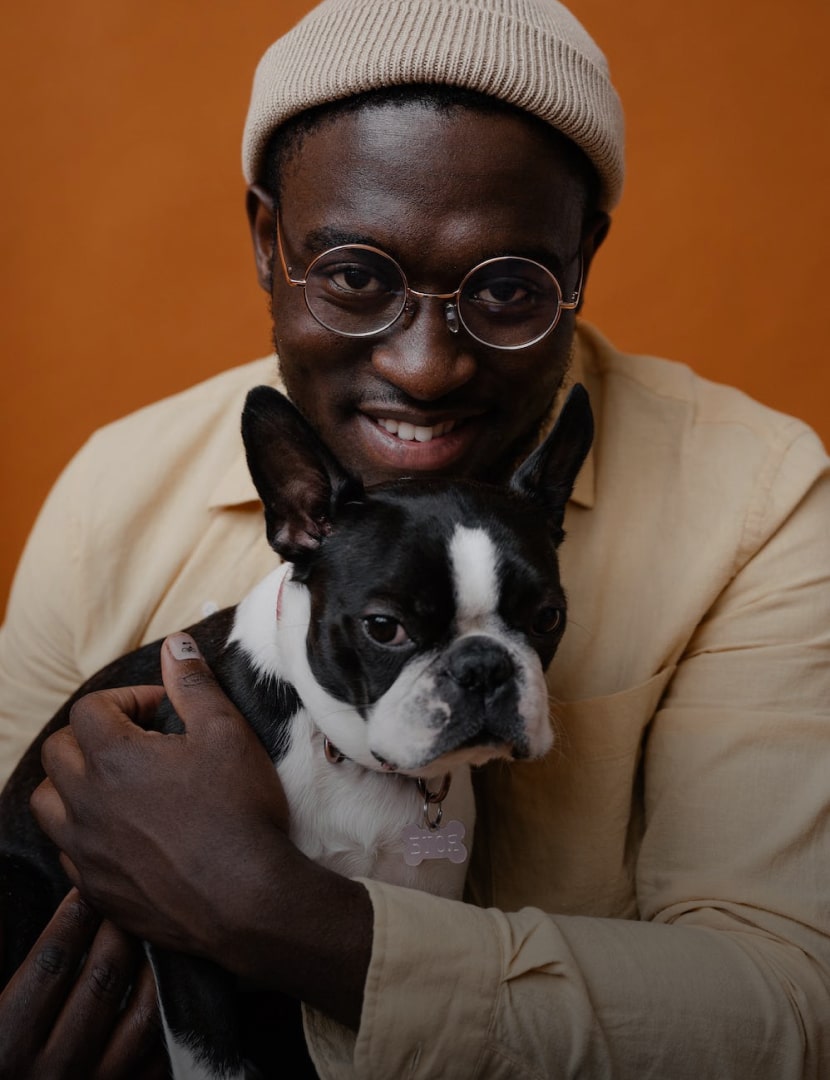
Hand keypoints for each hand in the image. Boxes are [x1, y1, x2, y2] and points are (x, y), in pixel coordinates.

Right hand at [0, 888, 166, 1079]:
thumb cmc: (0, 1058)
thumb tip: (4, 907)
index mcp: (5, 1046)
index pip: (52, 963)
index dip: (71, 918)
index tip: (83, 886)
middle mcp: (53, 1073)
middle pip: (102, 978)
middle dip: (117, 927)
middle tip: (126, 895)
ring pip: (142, 1010)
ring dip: (150, 963)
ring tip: (151, 928)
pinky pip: (159, 1049)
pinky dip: (166, 1009)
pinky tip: (165, 979)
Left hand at [30, 634, 289, 963]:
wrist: (246, 899)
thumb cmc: (239, 811)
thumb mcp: (226, 732)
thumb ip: (194, 685)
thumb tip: (177, 645)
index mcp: (112, 757)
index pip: (90, 708)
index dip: (127, 699)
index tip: (162, 712)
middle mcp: (85, 802)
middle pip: (58, 751)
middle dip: (93, 736)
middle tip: (139, 743)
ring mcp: (85, 849)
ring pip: (48, 803)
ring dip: (74, 784)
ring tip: (118, 786)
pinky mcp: (96, 888)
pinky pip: (67, 851)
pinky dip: (85, 833)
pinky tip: (125, 833)